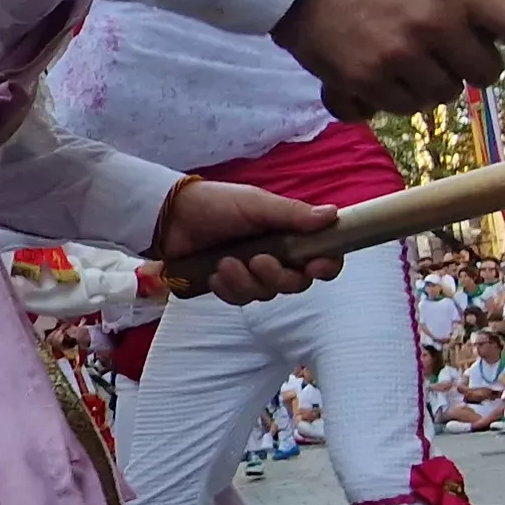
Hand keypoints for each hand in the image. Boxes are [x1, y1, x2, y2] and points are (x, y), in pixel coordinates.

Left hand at [152, 180, 341, 303]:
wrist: (171, 217)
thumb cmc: (217, 203)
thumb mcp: (255, 204)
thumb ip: (292, 214)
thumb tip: (333, 215)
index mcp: (288, 234)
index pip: (322, 257)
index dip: (325, 266)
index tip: (315, 266)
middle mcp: (276, 255)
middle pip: (296, 283)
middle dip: (278, 276)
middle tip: (257, 260)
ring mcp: (252, 273)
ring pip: (266, 294)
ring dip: (246, 282)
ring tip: (224, 262)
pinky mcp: (230, 286)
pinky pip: (240, 300)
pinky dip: (229, 289)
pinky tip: (214, 273)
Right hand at [270, 0, 504, 120]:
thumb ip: (471, 0)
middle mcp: (432, 24)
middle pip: (486, 75)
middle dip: (468, 65)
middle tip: (441, 46)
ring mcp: (399, 57)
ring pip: (442, 97)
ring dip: (428, 84)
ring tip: (402, 56)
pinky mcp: (367, 83)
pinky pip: (402, 110)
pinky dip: (391, 97)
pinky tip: (375, 70)